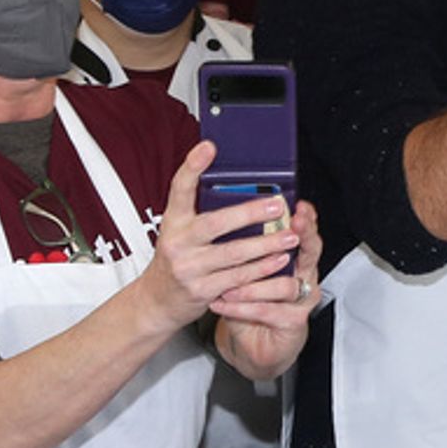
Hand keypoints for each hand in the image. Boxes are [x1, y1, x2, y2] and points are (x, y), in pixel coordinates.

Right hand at [138, 141, 300, 331]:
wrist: (157, 300)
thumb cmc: (177, 259)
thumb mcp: (181, 230)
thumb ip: (202, 211)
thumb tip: (238, 187)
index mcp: (173, 221)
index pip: (180, 188)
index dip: (193, 167)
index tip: (209, 147)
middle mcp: (178, 243)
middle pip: (215, 223)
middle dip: (250, 214)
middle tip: (277, 206)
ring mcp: (188, 268)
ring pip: (233, 253)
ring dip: (266, 244)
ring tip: (289, 236)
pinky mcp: (201, 290)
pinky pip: (237, 278)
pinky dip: (261, 269)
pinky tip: (278, 261)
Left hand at [211, 199, 322, 379]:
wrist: (253, 344)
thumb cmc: (250, 302)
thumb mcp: (247, 270)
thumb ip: (245, 248)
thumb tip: (223, 217)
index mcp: (296, 259)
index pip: (306, 234)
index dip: (307, 221)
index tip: (300, 206)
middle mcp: (305, 277)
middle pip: (311, 252)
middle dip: (302, 238)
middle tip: (291, 229)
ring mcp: (302, 301)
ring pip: (285, 285)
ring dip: (254, 284)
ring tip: (228, 284)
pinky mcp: (293, 323)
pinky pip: (268, 311)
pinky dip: (242, 307)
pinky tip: (222, 304)